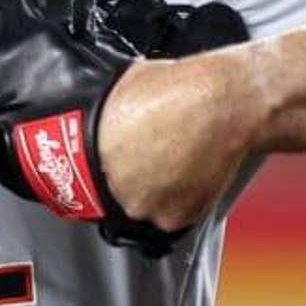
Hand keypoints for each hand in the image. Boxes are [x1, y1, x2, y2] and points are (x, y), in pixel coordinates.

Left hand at [97, 50, 269, 231]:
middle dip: (130, 181)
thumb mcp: (126, 88)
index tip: (110, 168)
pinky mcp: (177, 218)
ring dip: (156, 194)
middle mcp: (118, 187)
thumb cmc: (184, 89)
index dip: (98, 173)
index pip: (80, 180)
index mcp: (96, 154)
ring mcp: (147, 206)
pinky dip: (181, 201)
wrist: (226, 102)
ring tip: (175, 164)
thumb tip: (107, 117)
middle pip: (115, 196)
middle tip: (151, 161)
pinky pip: (173, 218)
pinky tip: (190, 173)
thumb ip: (109, 115)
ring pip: (144, 209)